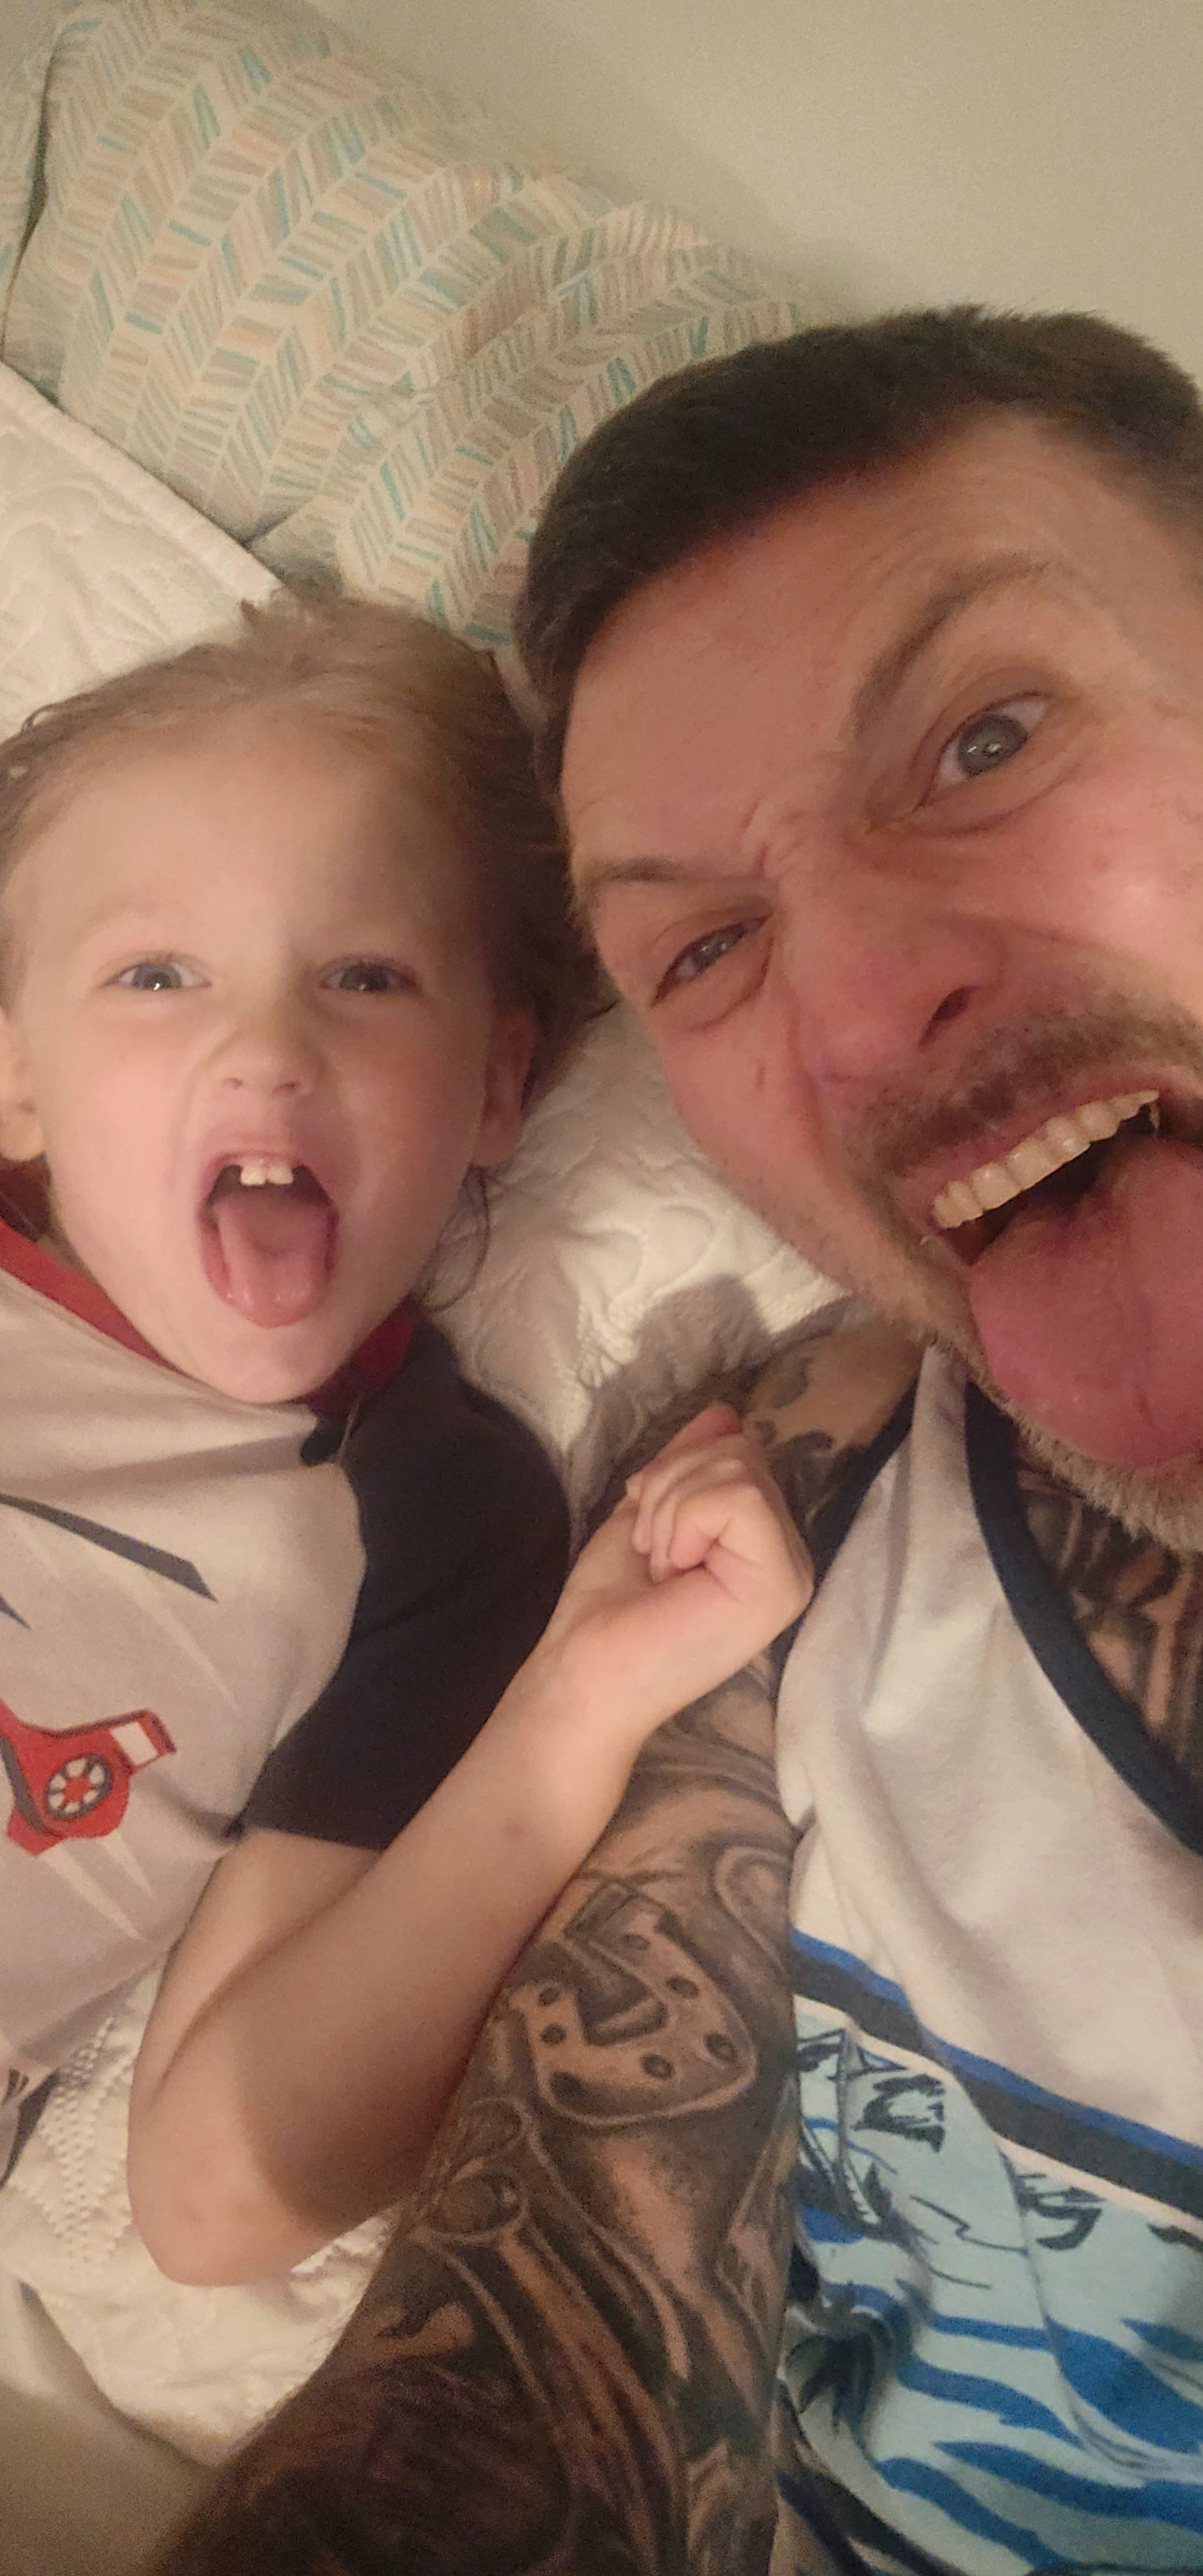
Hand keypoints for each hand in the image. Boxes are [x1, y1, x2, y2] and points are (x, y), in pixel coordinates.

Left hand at [526, 1407, 813, 1766]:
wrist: (586, 1671)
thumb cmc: (609, 1606)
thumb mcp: (649, 1510)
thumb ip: (688, 1465)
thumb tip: (725, 1412)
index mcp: (760, 1540)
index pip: (739, 1448)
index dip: (676, 1472)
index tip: (651, 1535)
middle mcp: (788, 1554)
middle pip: (740, 1450)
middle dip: (670, 1487)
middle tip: (654, 1554)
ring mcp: (791, 1571)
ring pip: (738, 1467)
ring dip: (672, 1509)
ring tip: (663, 1567)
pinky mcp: (782, 1583)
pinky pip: (739, 1497)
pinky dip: (686, 1522)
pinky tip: (676, 1572)